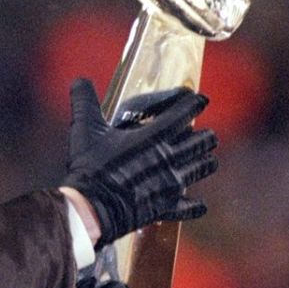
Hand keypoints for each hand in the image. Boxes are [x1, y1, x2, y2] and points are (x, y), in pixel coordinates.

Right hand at [62, 78, 217, 247]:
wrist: (92, 207)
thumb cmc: (90, 166)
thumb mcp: (85, 128)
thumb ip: (84, 101)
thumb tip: (79, 80)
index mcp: (153, 136)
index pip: (184, 113)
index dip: (195, 104)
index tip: (201, 100)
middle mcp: (168, 158)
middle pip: (201, 142)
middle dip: (206, 136)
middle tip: (207, 134)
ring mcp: (170, 183)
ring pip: (201, 169)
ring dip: (206, 163)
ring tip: (209, 160)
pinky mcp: (166, 206)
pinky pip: (188, 207)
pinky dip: (195, 206)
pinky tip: (199, 205)